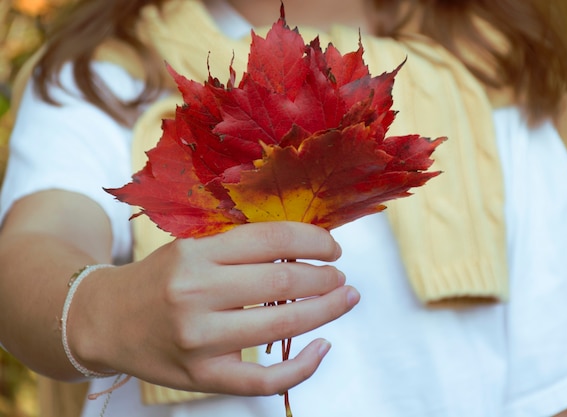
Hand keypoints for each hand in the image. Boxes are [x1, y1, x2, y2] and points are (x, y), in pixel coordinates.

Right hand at [70, 221, 359, 395]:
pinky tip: (322, 349)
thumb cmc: (157, 280)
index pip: (272, 239)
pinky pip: (264, 380)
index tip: (332, 248)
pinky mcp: (201, 376)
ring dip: (325, 311)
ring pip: (282, 325)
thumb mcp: (190, 248)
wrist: (104, 320)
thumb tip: (304, 246)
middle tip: (341, 278)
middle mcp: (196, 293)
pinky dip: (302, 367)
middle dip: (326, 277)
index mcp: (196, 253)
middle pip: (283, 280)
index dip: (313, 240)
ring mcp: (199, 339)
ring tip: (343, 300)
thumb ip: (239, 247)